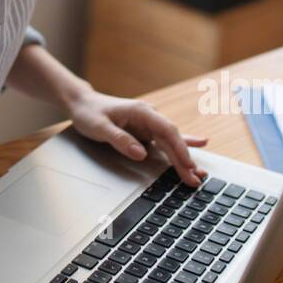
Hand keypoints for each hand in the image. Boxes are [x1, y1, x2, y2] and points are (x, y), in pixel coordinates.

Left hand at [67, 86, 208, 186]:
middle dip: (184, 160)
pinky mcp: (145, 131)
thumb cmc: (89, 112)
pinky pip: (165, 140)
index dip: (179, 148)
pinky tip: (200, 144)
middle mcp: (149, 116)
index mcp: (141, 111)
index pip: (167, 131)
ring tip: (198, 174)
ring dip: (184, 158)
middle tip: (195, 179)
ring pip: (171, 142)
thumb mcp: (99, 127)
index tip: (187, 163)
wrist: (82, 103)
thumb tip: (141, 154)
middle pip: (172, 140)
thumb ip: (120, 139)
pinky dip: (181, 145)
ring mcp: (148, 124)